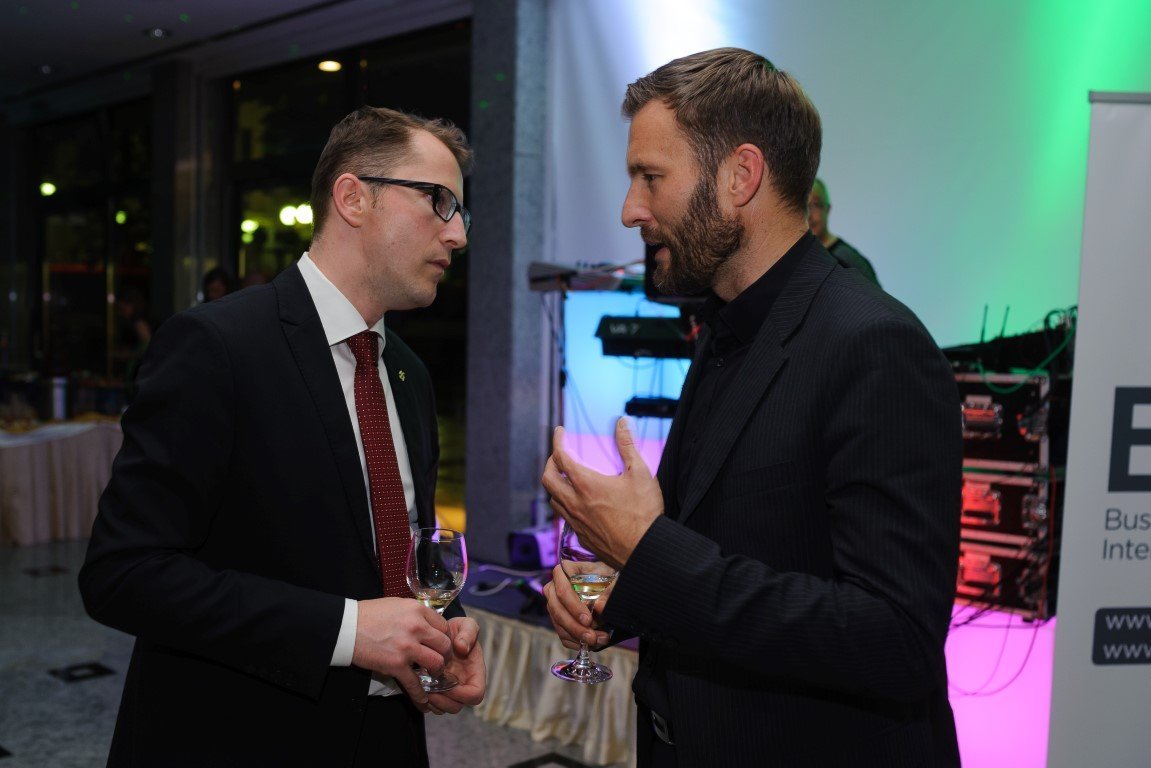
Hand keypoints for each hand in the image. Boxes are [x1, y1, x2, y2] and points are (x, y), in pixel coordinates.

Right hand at [352, 598, 451, 707]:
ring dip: (437, 672)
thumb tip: (426, 624)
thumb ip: (414, 614)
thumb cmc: (369, 614)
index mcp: (417, 610)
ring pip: (436, 663)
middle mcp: (416, 627)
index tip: (441, 645)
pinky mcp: (396, 665)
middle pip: (444, 645)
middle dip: (445, 656)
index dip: (445, 638)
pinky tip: (423, 700)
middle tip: (441, 661)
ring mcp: (407, 647)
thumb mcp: (397, 605)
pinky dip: (420, 694)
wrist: (346, 627)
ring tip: (433, 675)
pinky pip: (414, 683)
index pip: (444, 626)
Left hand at [427, 617, 485, 713]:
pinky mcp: (437, 690)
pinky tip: (417, 688)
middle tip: (429, 690)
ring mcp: (450, 690)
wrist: (439, 632)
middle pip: (457, 707)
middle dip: (442, 702)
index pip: (475, 694)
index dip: (462, 694)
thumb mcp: (466, 625)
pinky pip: (432, 705)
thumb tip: (462, 648)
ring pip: (443, 709)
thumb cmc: (456, 630)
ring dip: (432, 703)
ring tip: (421, 689)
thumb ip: (469, 633)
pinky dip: (424, 702)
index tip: (448, 683)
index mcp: (475, 673)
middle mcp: (463, 685)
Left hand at [541, 418, 662, 568]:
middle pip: (548, 478)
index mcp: (587, 484)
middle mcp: (576, 503)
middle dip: (550, 462)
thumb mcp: (640, 473)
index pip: (561, 456)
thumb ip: (628, 445)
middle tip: (558, 454)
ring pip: (553, 499)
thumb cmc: (644, 513)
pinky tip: (577, 504)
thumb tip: (622, 422)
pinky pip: (564, 517)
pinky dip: (564, 504)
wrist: (645, 551)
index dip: (558, 440)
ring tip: (565, 478)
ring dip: (555, 485)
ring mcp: (576, 522)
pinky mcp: (581, 537)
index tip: (560, 431)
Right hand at [543, 563, 610, 650]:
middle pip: (558, 611)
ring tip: (598, 641)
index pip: (563, 591)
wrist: (604, 582)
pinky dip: (576, 642)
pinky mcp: (558, 620)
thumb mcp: (610, 579)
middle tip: (592, 637)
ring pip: (559, 625)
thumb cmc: (604, 575)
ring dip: (578, 637)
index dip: (574, 607)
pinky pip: (562, 635)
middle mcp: (553, 589)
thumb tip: (600, 607)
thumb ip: (607, 592)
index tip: (588, 620)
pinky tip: (590, 645)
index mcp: (563, 572)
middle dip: (576, 627)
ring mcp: (554, 605)